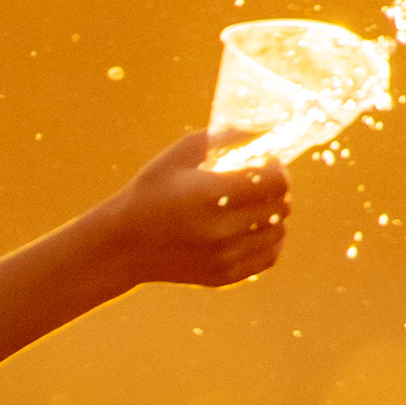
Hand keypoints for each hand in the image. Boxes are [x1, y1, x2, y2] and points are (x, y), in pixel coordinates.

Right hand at [99, 132, 289, 289]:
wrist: (123, 245)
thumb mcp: (179, 155)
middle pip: (282, 206)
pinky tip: (253, 227)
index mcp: (209, 195)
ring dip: (274, 214)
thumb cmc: (151, 192)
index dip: (277, 167)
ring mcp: (224, 257)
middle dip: (277, 188)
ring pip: (279, 231)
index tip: (265, 161)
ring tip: (254, 204)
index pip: (276, 181)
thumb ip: (225, 137)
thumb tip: (265, 129)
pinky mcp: (225, 275)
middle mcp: (221, 230)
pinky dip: (269, 240)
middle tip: (259, 180)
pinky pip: (269, 256)